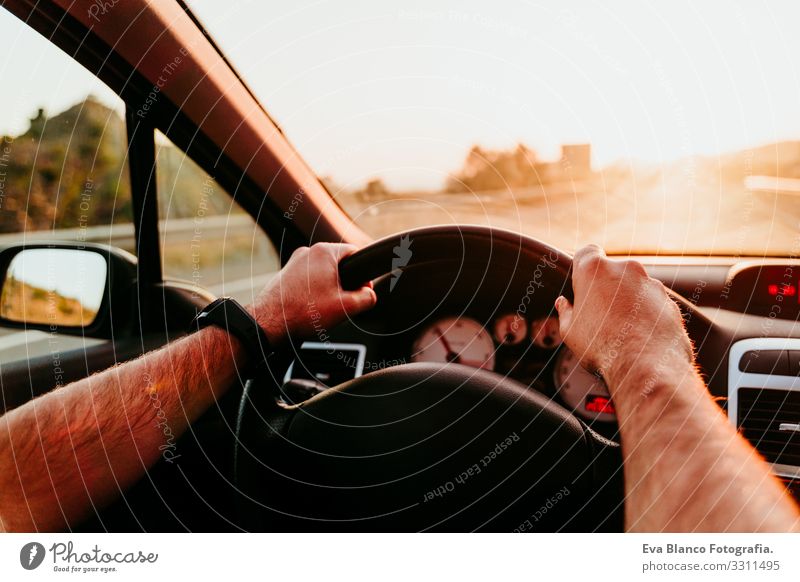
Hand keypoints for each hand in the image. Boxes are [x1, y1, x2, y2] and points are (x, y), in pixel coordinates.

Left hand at [249, 243, 375, 344]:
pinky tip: (312, 308)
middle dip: (345, 283)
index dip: (364, 274)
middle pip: (339, 263)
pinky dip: (314, 291)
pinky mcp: (286, 274)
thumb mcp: (346, 308)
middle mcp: (308, 252)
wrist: (269, 323)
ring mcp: (295, 263)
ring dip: (330, 288)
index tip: (363, 291)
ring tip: (326, 308)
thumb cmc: (303, 313)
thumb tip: (370, 294)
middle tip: (344, 303)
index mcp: (324, 252)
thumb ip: (367, 298)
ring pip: (323, 272)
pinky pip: (309, 279)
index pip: (355, 252)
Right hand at [553, 244, 693, 393]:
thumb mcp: (570, 331)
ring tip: (620, 331)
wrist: (646, 365)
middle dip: (605, 288)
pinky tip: (639, 337)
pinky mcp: (670, 301)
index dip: (582, 267)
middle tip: (597, 314)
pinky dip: (646, 315)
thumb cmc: (601, 346)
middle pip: (612, 271)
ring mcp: (651, 284)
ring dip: (627, 302)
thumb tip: (563, 304)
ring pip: (634, 287)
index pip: (586, 252)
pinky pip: (653, 303)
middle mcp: (625, 268)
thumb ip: (566, 311)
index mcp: (594, 270)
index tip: (581, 284)